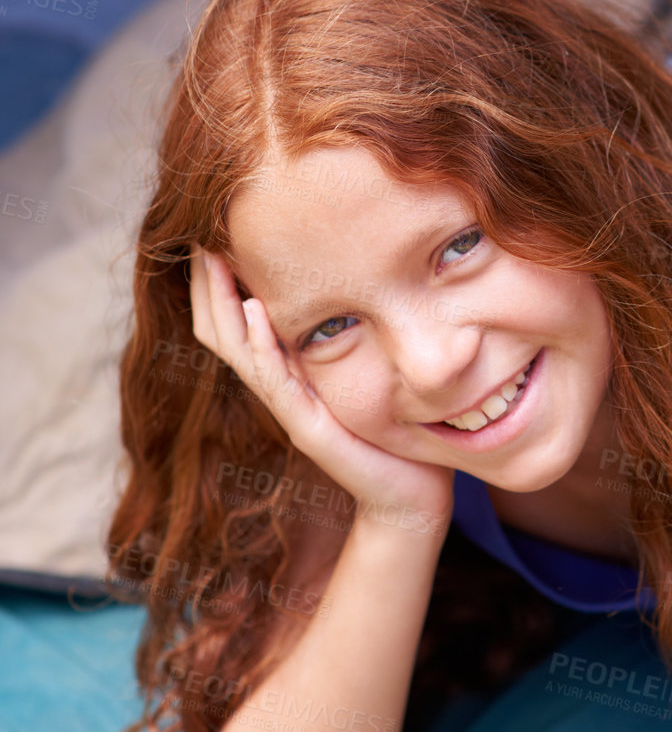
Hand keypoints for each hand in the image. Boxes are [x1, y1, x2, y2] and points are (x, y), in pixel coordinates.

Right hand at [190, 247, 452, 520]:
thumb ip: (350, 334)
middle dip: (210, 284)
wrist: (410, 497)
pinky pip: (276, 380)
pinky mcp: (307, 427)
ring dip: (224, 304)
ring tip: (214, 260)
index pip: (236, 322)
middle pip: (221, 331)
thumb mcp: (365, 371)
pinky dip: (261, 344)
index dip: (220, 283)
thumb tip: (359, 278)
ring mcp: (289, 408)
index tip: (216, 234)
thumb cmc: (393, 434)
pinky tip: (255, 308)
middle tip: (201, 236)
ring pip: (239, 350)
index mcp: (287, 373)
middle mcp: (279, 388)